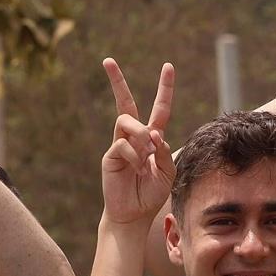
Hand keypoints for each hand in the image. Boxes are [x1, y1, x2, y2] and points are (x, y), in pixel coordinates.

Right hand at [100, 58, 175, 226]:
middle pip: (126, 103)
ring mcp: (120, 144)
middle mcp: (135, 137)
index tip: (168, 66)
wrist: (133, 214)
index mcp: (153, 139)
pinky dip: (135, 156)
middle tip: (107, 60)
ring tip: (146, 154)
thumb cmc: (151, 195)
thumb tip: (154, 134)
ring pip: (127, 120)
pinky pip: (123, 144)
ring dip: (140, 134)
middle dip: (117, 81)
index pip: (160, 109)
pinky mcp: (110, 156)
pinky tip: (138, 170)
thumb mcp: (167, 173)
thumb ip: (165, 152)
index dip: (165, 88)